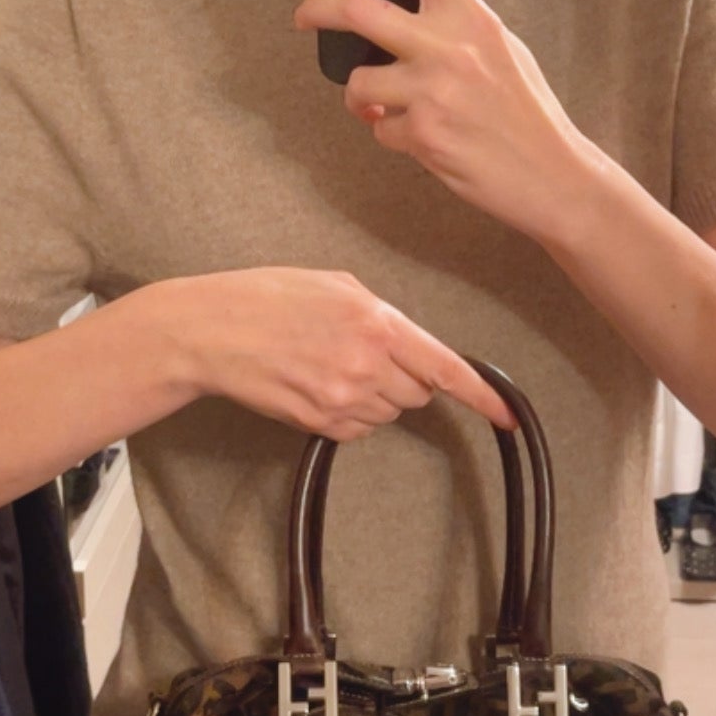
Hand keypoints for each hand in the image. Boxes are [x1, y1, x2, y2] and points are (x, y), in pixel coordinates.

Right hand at [160, 267, 516, 441]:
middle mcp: (365, 363)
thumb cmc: (266, 298)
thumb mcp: (334, 285)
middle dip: (404, 379)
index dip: (481, 396)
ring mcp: (342, 398)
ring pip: (388, 413)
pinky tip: (315, 386)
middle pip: (418, 394)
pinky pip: (357, 430)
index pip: (444, 368)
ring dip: (373, 397)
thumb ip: (380, 313)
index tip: (506, 414)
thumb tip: (407, 340)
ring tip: (328, 366)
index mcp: (376, 321)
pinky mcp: (319, 422)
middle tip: (363, 356)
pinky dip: (346, 415)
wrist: (209, 331)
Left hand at [293, 0, 586, 237]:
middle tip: (304, 15)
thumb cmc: (526, 112)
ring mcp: (432, 91)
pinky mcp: (421, 134)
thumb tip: (408, 26)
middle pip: (358, 10)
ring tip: (395, 110)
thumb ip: (456, 30)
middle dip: (317, 9)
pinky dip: (395, 138)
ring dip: (366, 101)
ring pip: (360, 83)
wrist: (552, 175)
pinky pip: (380, 130)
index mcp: (471, 15)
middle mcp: (448, 45)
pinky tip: (429, 142)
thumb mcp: (502, 50)